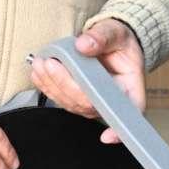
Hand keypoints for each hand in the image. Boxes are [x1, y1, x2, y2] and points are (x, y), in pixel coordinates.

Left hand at [30, 18, 145, 143]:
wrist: (110, 43)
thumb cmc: (120, 42)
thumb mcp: (116, 32)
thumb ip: (103, 37)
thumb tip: (84, 45)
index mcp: (129, 90)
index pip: (129, 114)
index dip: (117, 130)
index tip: (107, 136)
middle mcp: (109, 102)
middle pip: (88, 104)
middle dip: (66, 85)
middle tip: (51, 64)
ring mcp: (90, 103)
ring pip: (70, 103)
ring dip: (52, 84)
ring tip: (42, 62)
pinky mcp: (75, 99)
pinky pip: (60, 97)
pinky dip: (47, 84)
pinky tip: (39, 71)